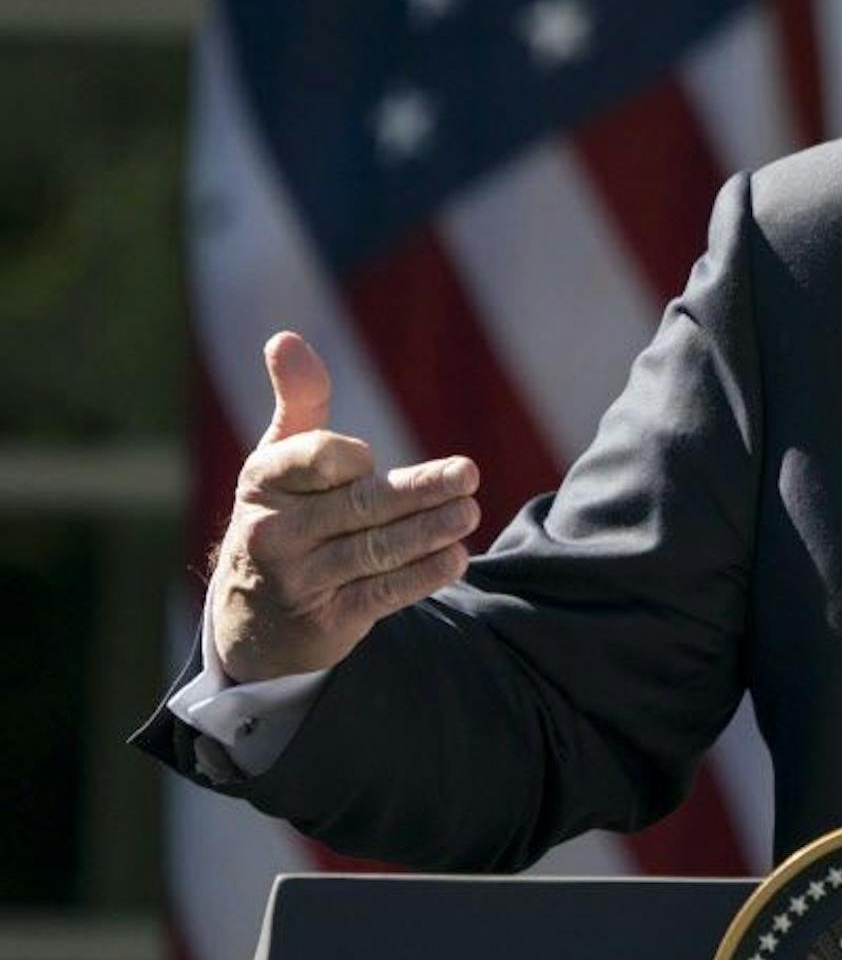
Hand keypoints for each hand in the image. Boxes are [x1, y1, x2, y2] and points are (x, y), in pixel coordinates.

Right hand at [208, 331, 481, 682]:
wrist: (253, 620)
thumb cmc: (282, 515)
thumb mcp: (279, 459)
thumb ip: (299, 401)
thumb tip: (285, 337)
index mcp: (263, 483)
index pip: (312, 460)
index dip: (346, 458)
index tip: (370, 457)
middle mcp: (273, 534)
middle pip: (358, 506)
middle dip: (418, 491)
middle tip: (469, 474)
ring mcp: (298, 581)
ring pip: (375, 551)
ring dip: (428, 531)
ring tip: (470, 512)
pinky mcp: (326, 622)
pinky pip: (381, 595)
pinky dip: (421, 576)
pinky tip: (456, 558)